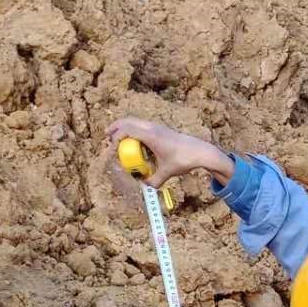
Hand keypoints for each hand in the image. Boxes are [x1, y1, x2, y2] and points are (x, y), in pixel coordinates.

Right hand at [104, 117, 234, 188]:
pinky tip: (134, 140)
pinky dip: (135, 129)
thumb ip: (154, 181)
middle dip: (116, 127)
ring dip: (125, 127)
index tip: (114, 148)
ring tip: (117, 136)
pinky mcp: (162, 129)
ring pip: (136, 121)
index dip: (116, 137)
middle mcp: (153, 128)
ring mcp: (158, 127)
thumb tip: (144, 186)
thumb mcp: (167, 172)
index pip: (127, 130)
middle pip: (128, 121)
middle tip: (107, 134)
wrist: (200, 151)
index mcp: (152, 136)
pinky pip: (143, 125)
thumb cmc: (183, 160)